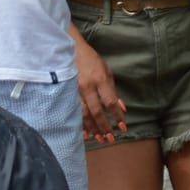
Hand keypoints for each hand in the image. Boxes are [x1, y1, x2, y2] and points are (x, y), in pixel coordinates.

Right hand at [71, 26, 127, 146]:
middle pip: (97, 111)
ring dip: (93, 128)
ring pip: (84, 114)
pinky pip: (74, 111)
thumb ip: (113, 90)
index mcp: (99, 79)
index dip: (117, 116)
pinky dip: (80, 123)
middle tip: (111, 139)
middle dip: (105, 127)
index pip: (110, 102)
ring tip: (99, 139)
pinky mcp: (67, 93)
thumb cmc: (91, 60)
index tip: (123, 127)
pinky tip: (85, 133)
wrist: (69, 50)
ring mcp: (75, 91)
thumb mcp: (106, 71)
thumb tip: (122, 107)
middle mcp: (87, 87)